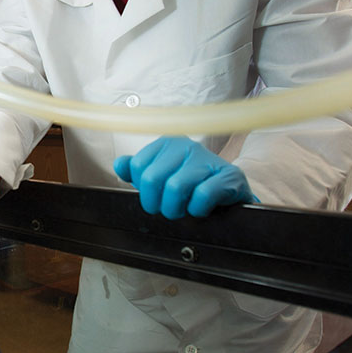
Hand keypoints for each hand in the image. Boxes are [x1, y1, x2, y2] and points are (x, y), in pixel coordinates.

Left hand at [114, 136, 255, 218]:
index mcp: (167, 143)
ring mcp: (208, 159)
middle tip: (167, 209)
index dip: (144, 189)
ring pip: (175, 187)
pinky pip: (203, 195)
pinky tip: (201, 208)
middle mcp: (186, 146)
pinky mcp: (229, 175)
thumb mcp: (163, 174)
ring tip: (183, 210)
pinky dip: (197, 209)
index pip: (138, 166)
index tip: (156, 195)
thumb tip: (120, 165)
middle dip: (156, 203)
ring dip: (176, 209)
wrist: (231, 191)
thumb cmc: (193, 183)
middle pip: (152, 178)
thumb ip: (138, 169)